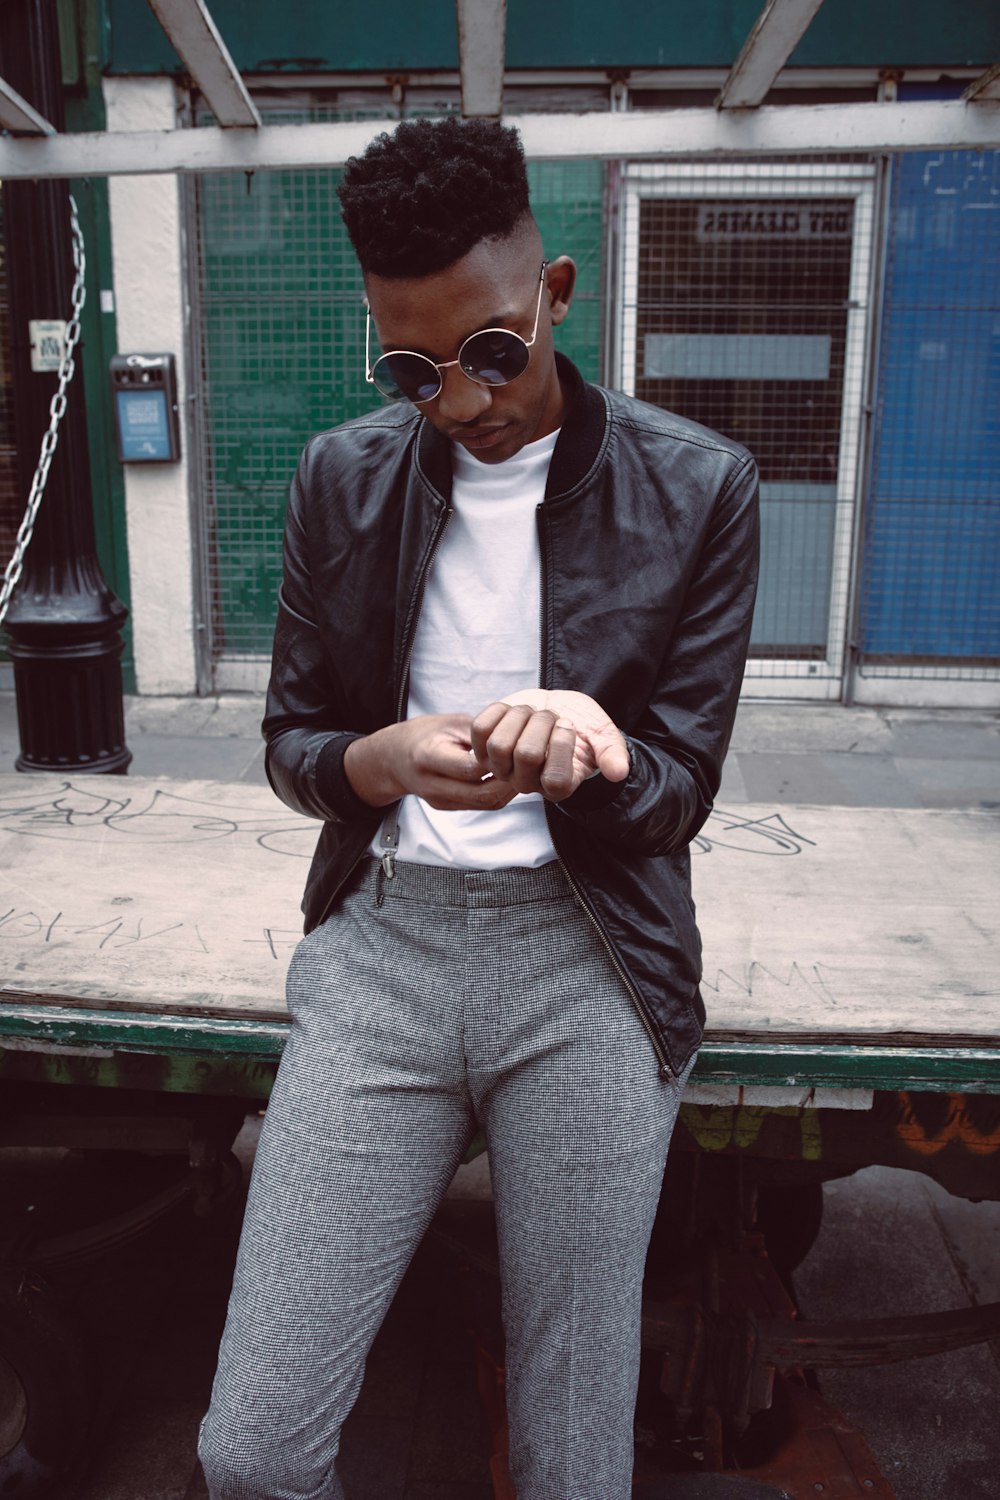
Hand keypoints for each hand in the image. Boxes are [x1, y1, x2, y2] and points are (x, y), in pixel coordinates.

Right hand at [344, 715, 516, 810]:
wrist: (392, 758)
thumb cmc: (423, 734)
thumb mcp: (448, 722)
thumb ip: (479, 731)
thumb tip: (514, 737)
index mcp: (428, 756)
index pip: (472, 767)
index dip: (499, 759)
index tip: (516, 747)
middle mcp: (432, 784)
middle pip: (483, 793)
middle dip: (511, 780)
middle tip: (529, 764)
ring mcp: (440, 800)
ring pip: (486, 803)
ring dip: (510, 789)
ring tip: (524, 771)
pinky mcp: (447, 807)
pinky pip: (481, 805)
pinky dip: (500, 793)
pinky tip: (511, 779)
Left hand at [470, 690, 628, 802]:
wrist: (557, 710)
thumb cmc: (581, 726)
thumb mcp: (604, 737)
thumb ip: (613, 754)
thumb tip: (619, 772)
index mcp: (558, 787)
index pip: (555, 779)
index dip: (562, 746)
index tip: (569, 725)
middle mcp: (526, 783)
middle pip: (526, 755)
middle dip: (543, 722)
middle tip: (552, 716)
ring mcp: (501, 767)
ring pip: (499, 743)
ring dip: (520, 716)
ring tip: (532, 713)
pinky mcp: (482, 748)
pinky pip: (480, 728)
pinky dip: (499, 710)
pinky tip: (512, 710)